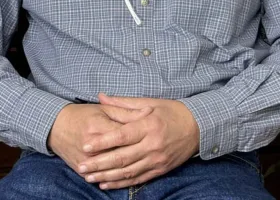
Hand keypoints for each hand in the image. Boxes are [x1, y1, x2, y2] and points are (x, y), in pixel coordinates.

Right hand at [47, 102, 152, 174]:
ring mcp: (86, 159)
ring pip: (111, 169)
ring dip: (130, 169)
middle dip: (139, 154)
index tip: (156, 134)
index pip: (125, 134)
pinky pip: (99, 177)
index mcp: (99, 126)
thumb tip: (148, 112)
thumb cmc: (82, 114)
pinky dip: (113, 180)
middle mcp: (92, 144)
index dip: (142, 134)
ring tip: (145, 167)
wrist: (56, 126)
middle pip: (120, 154)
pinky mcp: (80, 169)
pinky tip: (126, 178)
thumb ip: (126, 111)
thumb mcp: (103, 109)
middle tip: (156, 153)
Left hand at [77, 93, 199, 189]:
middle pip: (122, 157)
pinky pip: (137, 179)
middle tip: (81, 166)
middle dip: (99, 163)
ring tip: (89, 177)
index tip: (86, 146)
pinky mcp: (160, 170)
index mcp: (148, 125)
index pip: (121, 135)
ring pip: (128, 172)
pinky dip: (121, 183)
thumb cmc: (171, 111)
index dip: (103, 142)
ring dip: (107, 176)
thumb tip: (101, 97)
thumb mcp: (149, 102)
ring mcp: (156, 160)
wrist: (197, 127)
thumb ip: (123, 103)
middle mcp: (152, 145)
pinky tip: (106, 184)